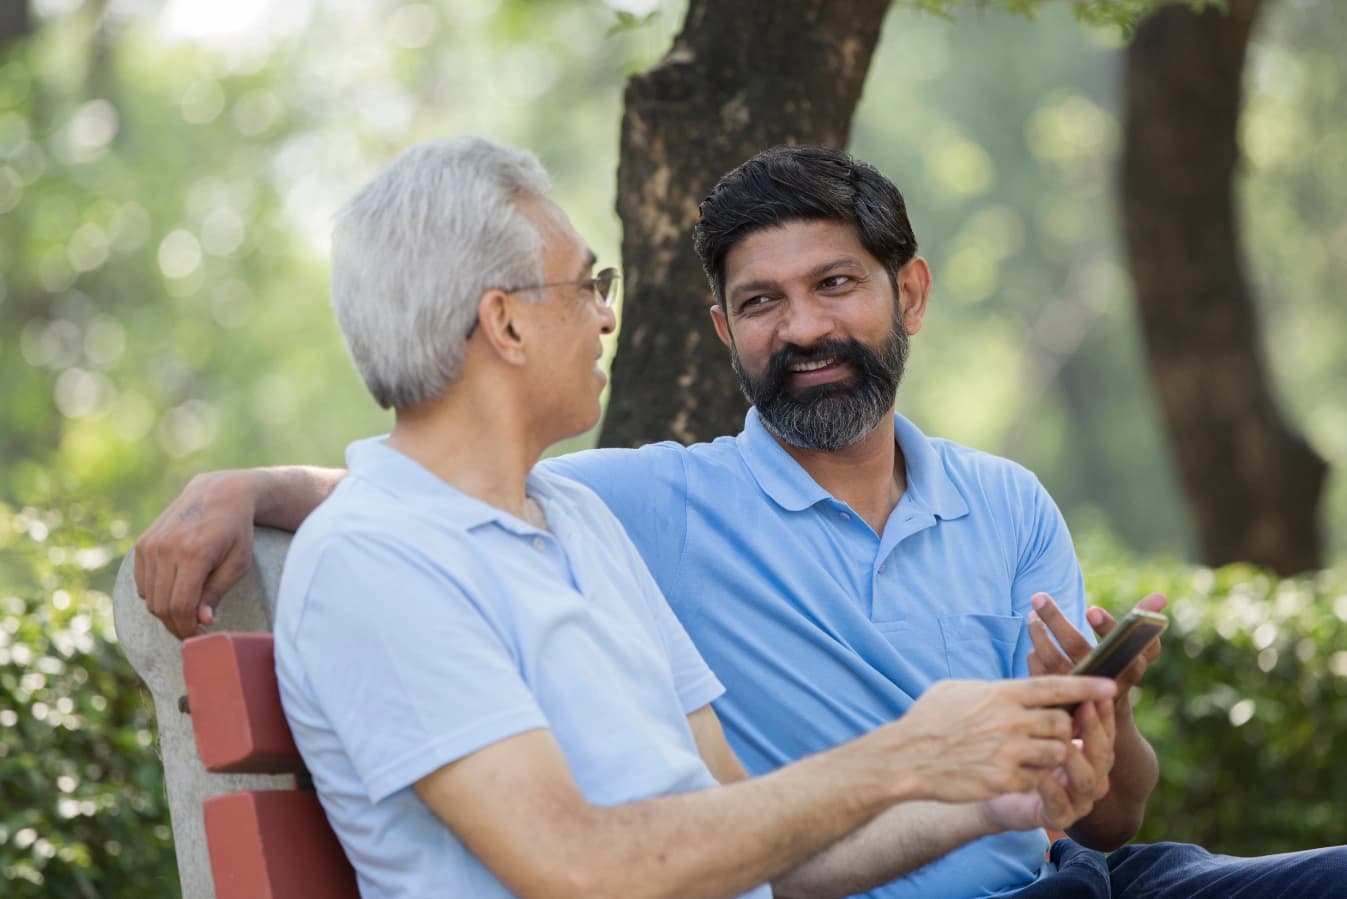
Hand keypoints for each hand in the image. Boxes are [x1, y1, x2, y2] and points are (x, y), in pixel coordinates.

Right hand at [134, 470, 259, 638]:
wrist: (218, 493)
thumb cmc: (235, 531)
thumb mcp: (237, 563)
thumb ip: (216, 592)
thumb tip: (200, 621)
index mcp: (194, 553)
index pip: (181, 605)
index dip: (188, 628)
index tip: (199, 636)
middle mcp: (166, 548)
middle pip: (162, 605)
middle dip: (176, 625)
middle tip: (192, 631)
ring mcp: (150, 544)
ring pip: (149, 597)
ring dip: (165, 612)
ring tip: (187, 613)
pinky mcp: (142, 543)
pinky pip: (142, 583)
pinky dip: (155, 595)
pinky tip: (176, 592)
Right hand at [895, 676, 1114, 802]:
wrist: (906, 758)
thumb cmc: (927, 719)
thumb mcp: (956, 689)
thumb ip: (991, 689)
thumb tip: (1008, 689)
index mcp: (1003, 693)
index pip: (1056, 686)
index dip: (1088, 686)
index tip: (1111, 687)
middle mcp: (1012, 720)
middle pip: (1064, 723)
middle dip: (1068, 729)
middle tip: (1064, 733)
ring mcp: (1010, 751)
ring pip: (1058, 752)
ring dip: (1055, 755)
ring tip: (1041, 755)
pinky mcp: (1006, 779)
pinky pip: (1039, 779)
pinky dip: (1036, 777)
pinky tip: (1022, 775)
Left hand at [979, 698, 1116, 831]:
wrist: (992, 788)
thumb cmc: (1018, 750)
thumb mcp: (1036, 725)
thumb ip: (1052, 704)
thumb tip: (1060, 667)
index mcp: (1091, 756)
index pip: (1106, 733)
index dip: (1104, 713)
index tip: (1099, 691)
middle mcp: (1091, 779)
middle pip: (1103, 756)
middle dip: (1095, 730)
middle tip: (1085, 707)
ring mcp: (1077, 802)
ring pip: (1087, 781)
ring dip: (1077, 758)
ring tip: (1065, 740)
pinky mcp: (1057, 818)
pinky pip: (1059, 803)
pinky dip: (1051, 786)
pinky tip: (1041, 772)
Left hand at [1026, 592, 1166, 696]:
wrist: (1103, 721)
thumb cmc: (1118, 671)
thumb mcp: (1136, 648)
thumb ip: (1144, 620)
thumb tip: (1160, 596)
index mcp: (1128, 669)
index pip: (1112, 642)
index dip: (1108, 628)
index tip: (1091, 609)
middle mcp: (1101, 682)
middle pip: (1076, 646)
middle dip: (1056, 620)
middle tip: (1038, 596)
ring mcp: (1077, 693)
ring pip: (1052, 658)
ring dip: (1039, 633)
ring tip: (1032, 614)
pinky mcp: (1057, 701)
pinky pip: (1039, 672)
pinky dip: (1034, 654)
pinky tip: (1034, 639)